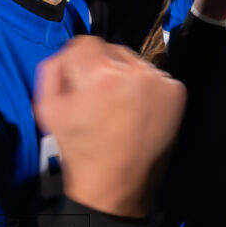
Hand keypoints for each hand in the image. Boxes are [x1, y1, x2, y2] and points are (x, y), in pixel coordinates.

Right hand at [34, 35, 185, 217]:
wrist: (117, 183)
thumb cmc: (80, 147)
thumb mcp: (48, 109)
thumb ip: (53, 68)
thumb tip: (68, 52)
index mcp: (100, 71)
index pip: (86, 42)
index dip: (78, 62)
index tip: (80, 82)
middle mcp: (134, 69)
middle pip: (113, 50)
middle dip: (104, 67)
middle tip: (100, 98)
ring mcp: (160, 80)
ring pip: (136, 63)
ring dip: (127, 77)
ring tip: (121, 108)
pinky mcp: (177, 91)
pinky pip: (156, 78)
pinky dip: (148, 90)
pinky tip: (140, 112)